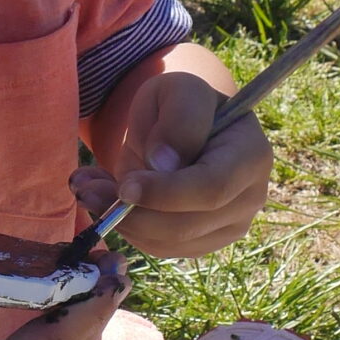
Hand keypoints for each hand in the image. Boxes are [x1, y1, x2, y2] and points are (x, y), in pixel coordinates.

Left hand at [73, 59, 270, 259]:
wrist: (178, 129)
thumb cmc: (180, 104)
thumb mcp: (177, 90)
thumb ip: (179, 116)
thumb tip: (165, 163)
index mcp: (252, 154)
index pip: (212, 188)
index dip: (166, 193)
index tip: (125, 185)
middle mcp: (250, 197)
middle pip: (188, 225)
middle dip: (133, 214)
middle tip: (87, 191)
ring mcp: (230, 226)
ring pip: (169, 243)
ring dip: (122, 223)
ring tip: (91, 189)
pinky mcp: (203, 242)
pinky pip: (159, 248)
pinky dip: (126, 229)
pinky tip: (109, 201)